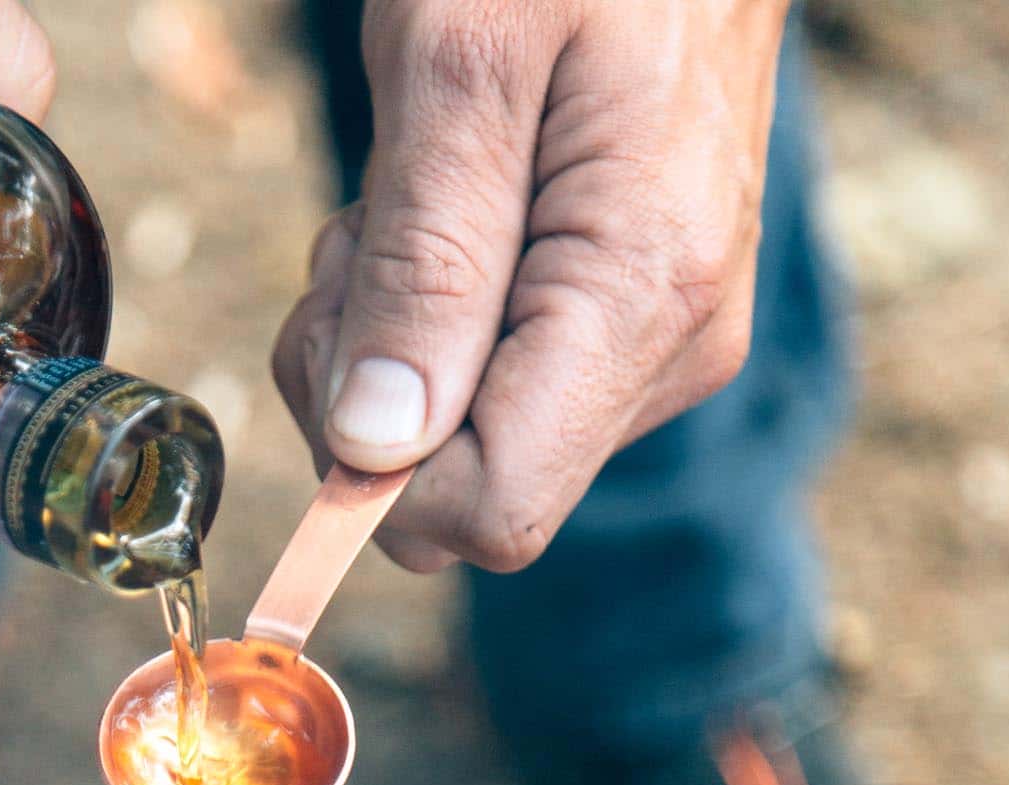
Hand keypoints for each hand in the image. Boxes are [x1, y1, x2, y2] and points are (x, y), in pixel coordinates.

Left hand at [274, 0, 787, 572]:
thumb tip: (375, 448)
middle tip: (364, 233)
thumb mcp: (458, 52)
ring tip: (417, 190)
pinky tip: (459, 207)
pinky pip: (501, 392)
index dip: (377, 468)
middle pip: (471, 499)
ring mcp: (663, 347)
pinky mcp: (638, 328)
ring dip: (396, 344)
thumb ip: (422, 259)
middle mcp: (673, 350)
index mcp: (643, 292)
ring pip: (474, 451)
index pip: (489, 509)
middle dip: (371, 398)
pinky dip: (440, 319)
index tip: (336, 328)